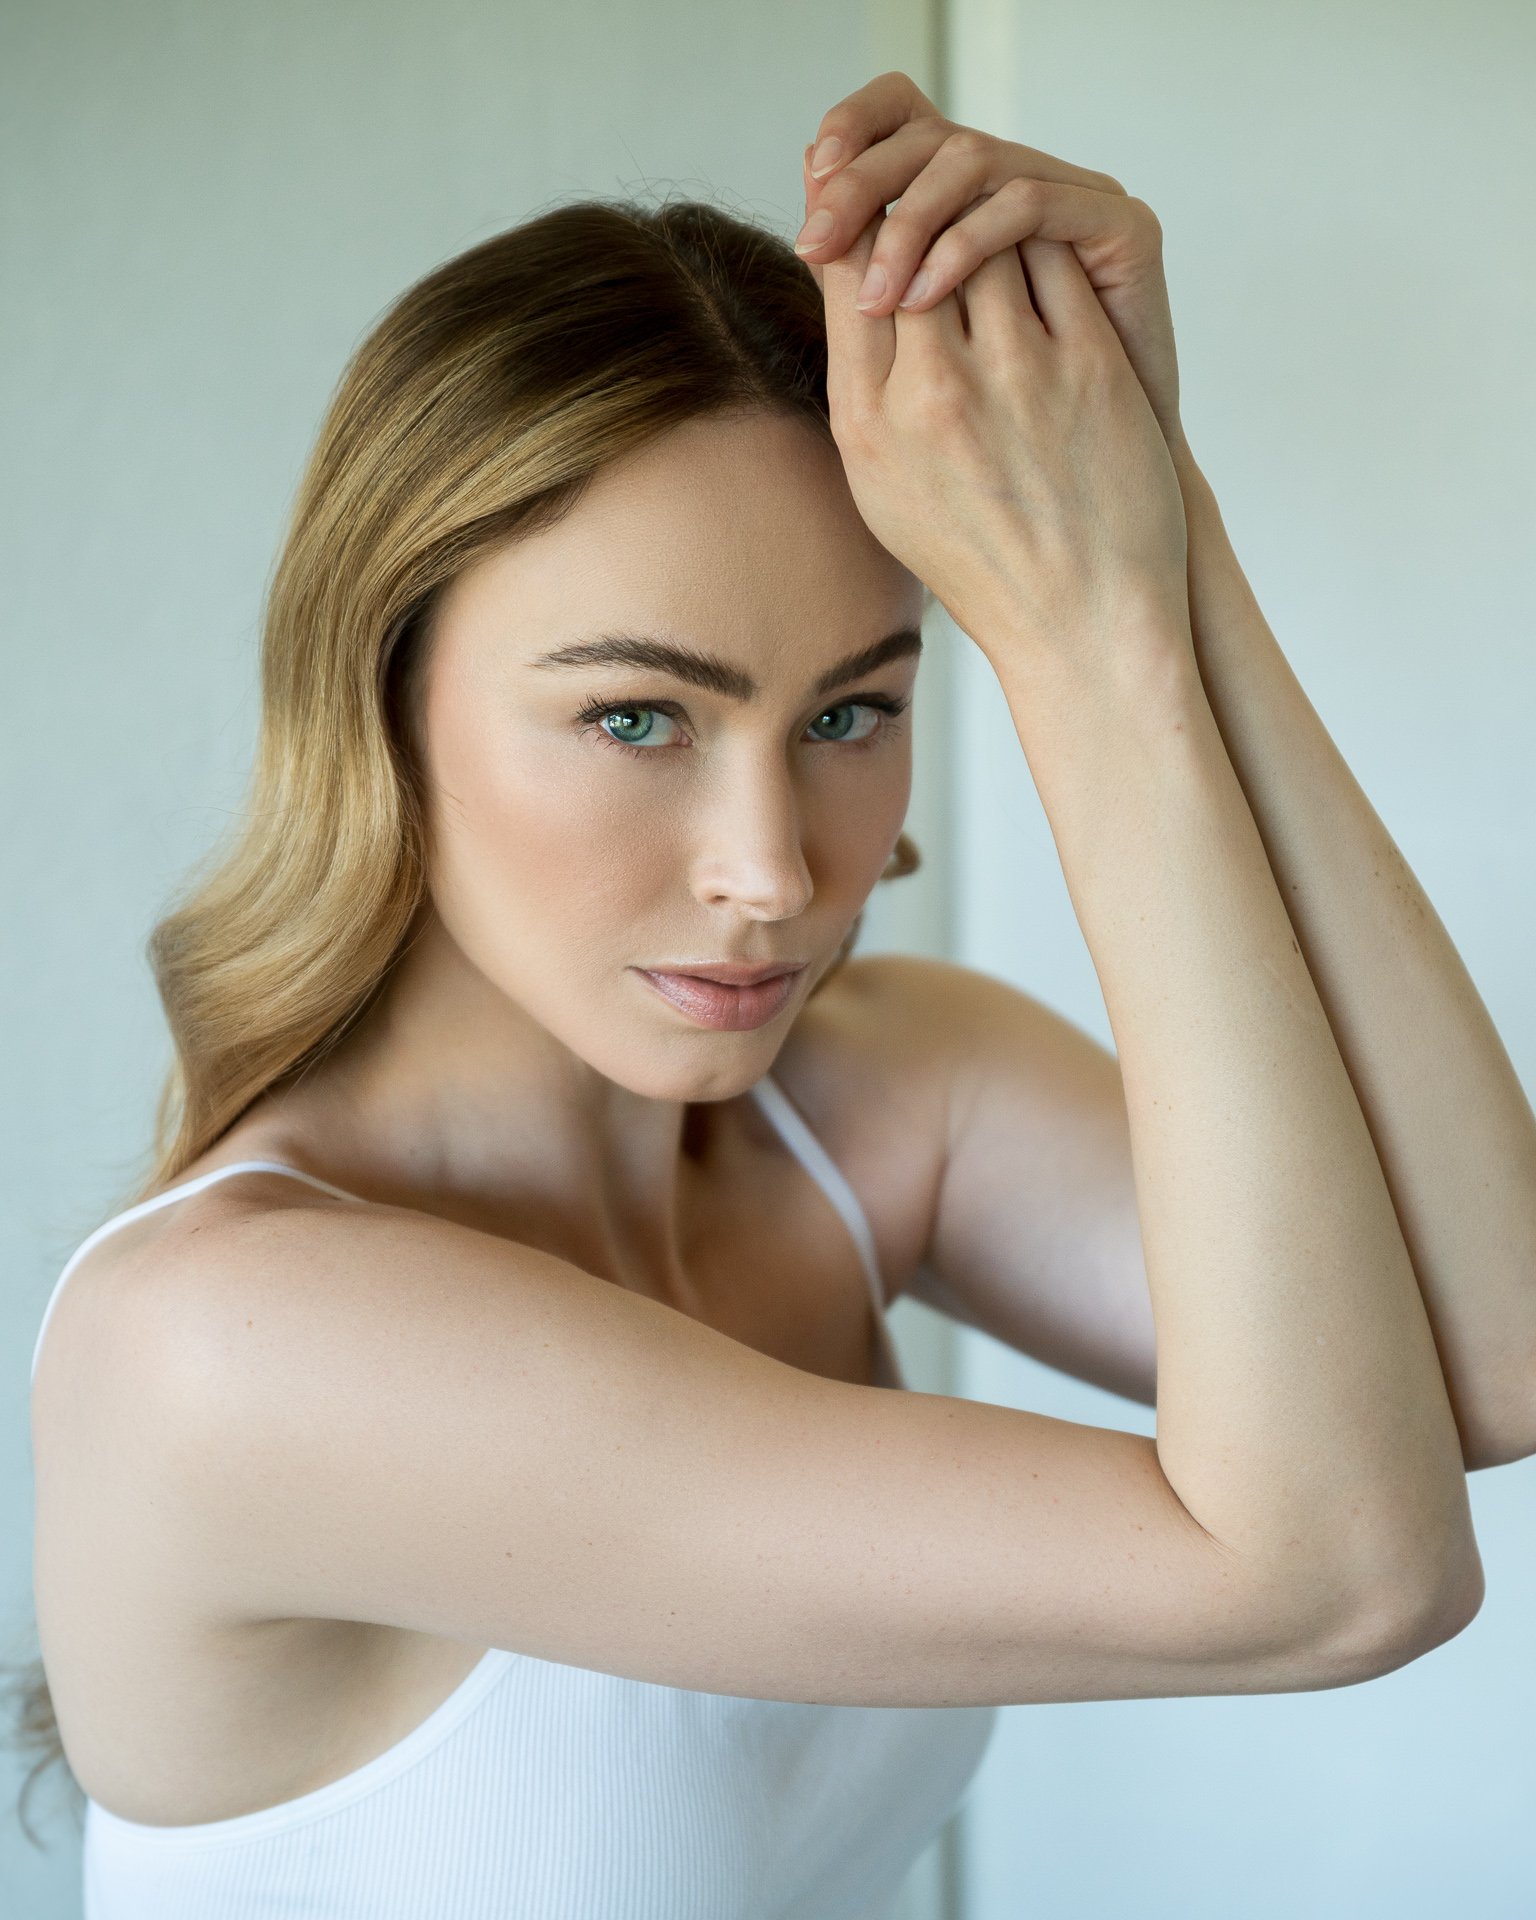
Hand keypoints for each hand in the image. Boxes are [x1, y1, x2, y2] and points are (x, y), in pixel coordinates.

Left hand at [797, 72, 1185, 454]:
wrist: (1091, 515)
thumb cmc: (1004, 460)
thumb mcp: (918, 376)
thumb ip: (873, 304)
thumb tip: (809, 245)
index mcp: (977, 210)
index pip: (901, 131)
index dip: (846, 152)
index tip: (803, 226)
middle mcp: (1025, 191)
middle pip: (927, 137)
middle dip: (860, 186)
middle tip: (815, 242)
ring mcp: (1078, 200)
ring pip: (972, 160)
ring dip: (907, 219)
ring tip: (872, 294)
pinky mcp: (1122, 225)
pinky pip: (1029, 202)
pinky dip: (969, 241)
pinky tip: (924, 296)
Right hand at [802, 176, 1190, 678]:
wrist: (1079, 621)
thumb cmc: (981, 560)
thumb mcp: (885, 488)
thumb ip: (864, 390)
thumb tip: (850, 291)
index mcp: (869, 424)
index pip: (846, 275)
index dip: (853, 218)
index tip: (864, 199)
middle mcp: (934, 393)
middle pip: (909, 242)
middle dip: (914, 204)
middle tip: (927, 189)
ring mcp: (1016, 375)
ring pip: (984, 238)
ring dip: (982, 217)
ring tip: (985, 219)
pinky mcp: (1089, 366)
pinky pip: (1054, 262)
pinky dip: (1042, 244)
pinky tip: (1041, 252)